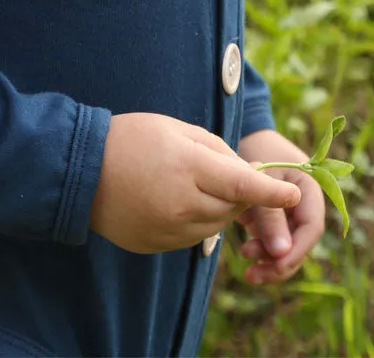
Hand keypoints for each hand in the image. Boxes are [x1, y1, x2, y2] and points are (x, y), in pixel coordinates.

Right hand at [89, 113, 300, 253]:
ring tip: (197, 181)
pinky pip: (193, 236)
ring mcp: (169, 230)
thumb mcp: (175, 128)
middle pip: (232, 205)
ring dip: (219, 206)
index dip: (272, 190)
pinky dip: (197, 219)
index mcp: (188, 167)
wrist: (79, 169)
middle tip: (229, 170)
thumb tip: (245, 171)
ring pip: (216, 224)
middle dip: (241, 191)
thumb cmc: (129, 137)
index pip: (243, 183)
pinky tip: (176, 199)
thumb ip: (215, 149)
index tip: (294, 193)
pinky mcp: (157, 245)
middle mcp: (182, 204)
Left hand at [235, 129, 325, 283]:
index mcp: (310, 189)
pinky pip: (273, 238)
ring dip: (267, 257)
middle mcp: (304, 203)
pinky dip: (261, 246)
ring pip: (286, 245)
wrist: (243, 134)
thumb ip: (270, 216)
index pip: (311, 228)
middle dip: (278, 261)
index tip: (275, 263)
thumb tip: (281, 254)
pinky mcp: (276, 215)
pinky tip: (244, 246)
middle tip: (252, 273)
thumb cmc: (253, 150)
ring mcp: (290, 210)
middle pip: (299, 242)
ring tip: (244, 254)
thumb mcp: (260, 180)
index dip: (296, 250)